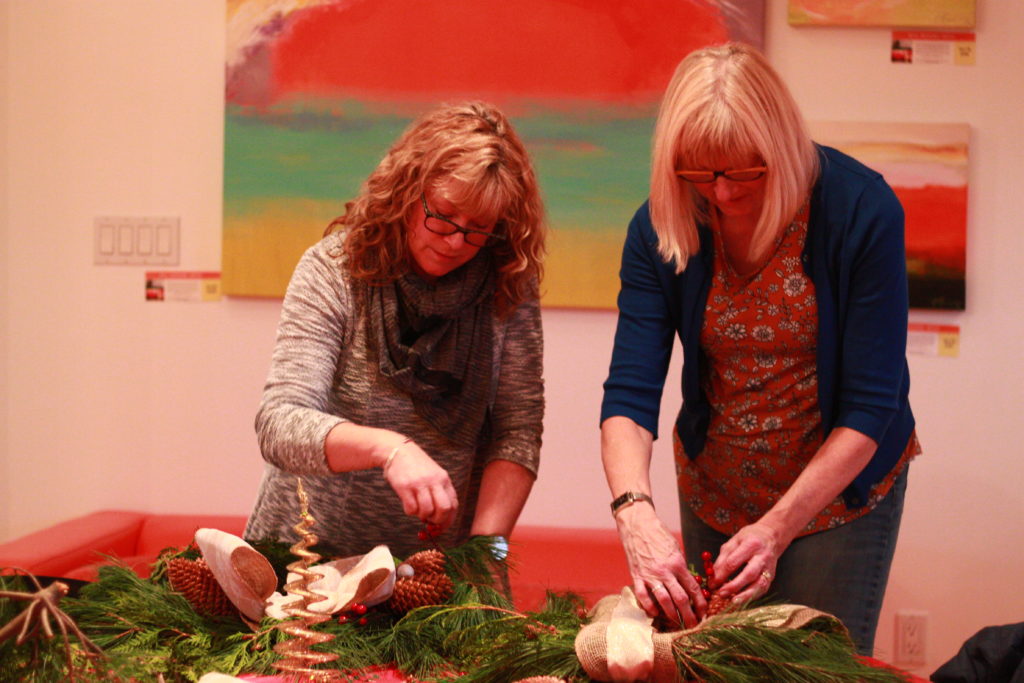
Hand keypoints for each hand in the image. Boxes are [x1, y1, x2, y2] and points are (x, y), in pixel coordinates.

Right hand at [382, 439, 458, 530]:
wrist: (398, 451)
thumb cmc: (416, 467)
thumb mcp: (433, 475)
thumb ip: (438, 493)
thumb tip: (438, 519)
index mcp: (444, 479)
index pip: (453, 505)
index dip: (448, 520)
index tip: (441, 527)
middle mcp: (434, 481)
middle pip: (444, 509)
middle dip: (437, 520)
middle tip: (429, 520)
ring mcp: (420, 483)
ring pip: (427, 511)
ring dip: (422, 516)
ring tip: (417, 509)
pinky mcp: (405, 486)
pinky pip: (411, 508)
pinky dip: (410, 512)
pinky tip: (408, 504)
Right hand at [615, 502, 706, 627]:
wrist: (637, 525)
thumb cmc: (658, 535)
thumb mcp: (675, 548)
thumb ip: (681, 566)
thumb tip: (688, 583)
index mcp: (678, 563)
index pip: (693, 588)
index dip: (700, 603)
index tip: (704, 612)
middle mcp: (665, 571)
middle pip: (681, 599)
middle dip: (689, 615)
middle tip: (694, 626)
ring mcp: (650, 575)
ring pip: (664, 601)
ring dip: (672, 615)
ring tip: (677, 623)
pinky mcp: (637, 576)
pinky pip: (643, 596)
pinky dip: (649, 607)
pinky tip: (654, 613)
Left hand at [711, 522, 782, 604]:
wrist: (771, 537)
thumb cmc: (749, 538)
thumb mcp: (733, 542)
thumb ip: (723, 559)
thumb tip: (713, 577)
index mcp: (751, 544)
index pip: (733, 562)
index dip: (721, 574)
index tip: (712, 583)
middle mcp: (762, 556)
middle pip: (748, 574)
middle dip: (734, 586)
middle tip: (720, 593)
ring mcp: (769, 568)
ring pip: (759, 584)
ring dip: (745, 595)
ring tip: (732, 601)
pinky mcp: (772, 576)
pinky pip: (762, 589)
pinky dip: (752, 596)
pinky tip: (742, 600)